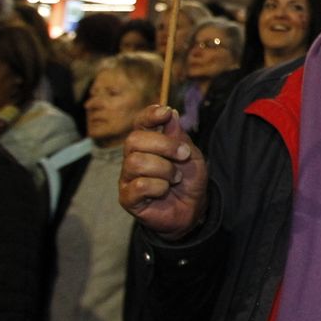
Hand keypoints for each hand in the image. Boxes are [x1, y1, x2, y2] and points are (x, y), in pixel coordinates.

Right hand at [120, 104, 206, 240]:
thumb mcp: (191, 154)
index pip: (140, 123)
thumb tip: (169, 113)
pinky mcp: (127, 197)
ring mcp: (128, 177)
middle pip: (134, 140)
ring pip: (136, 162)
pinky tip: (164, 191)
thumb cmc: (189, 179)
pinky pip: (140, 185)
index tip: (165, 113)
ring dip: (165, 169)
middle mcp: (133, 157)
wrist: (192, 208)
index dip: (149, 115)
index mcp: (148, 143)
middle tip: (183, 155)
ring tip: (175, 178)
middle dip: (164, 145)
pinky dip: (160, 187)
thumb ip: (179, 136)